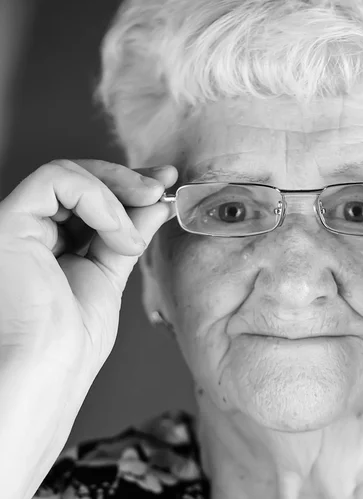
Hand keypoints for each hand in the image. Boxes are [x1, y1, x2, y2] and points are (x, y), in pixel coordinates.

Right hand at [0, 160, 176, 373]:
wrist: (51, 368)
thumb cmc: (74, 340)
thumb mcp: (113, 272)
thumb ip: (129, 232)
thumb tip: (157, 201)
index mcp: (51, 243)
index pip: (89, 196)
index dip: (128, 182)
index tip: (166, 181)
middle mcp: (30, 230)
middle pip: (79, 177)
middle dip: (128, 179)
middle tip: (162, 188)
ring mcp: (16, 224)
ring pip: (68, 173)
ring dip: (117, 197)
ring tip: (134, 241)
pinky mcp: (7, 221)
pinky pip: (55, 180)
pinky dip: (98, 200)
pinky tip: (118, 234)